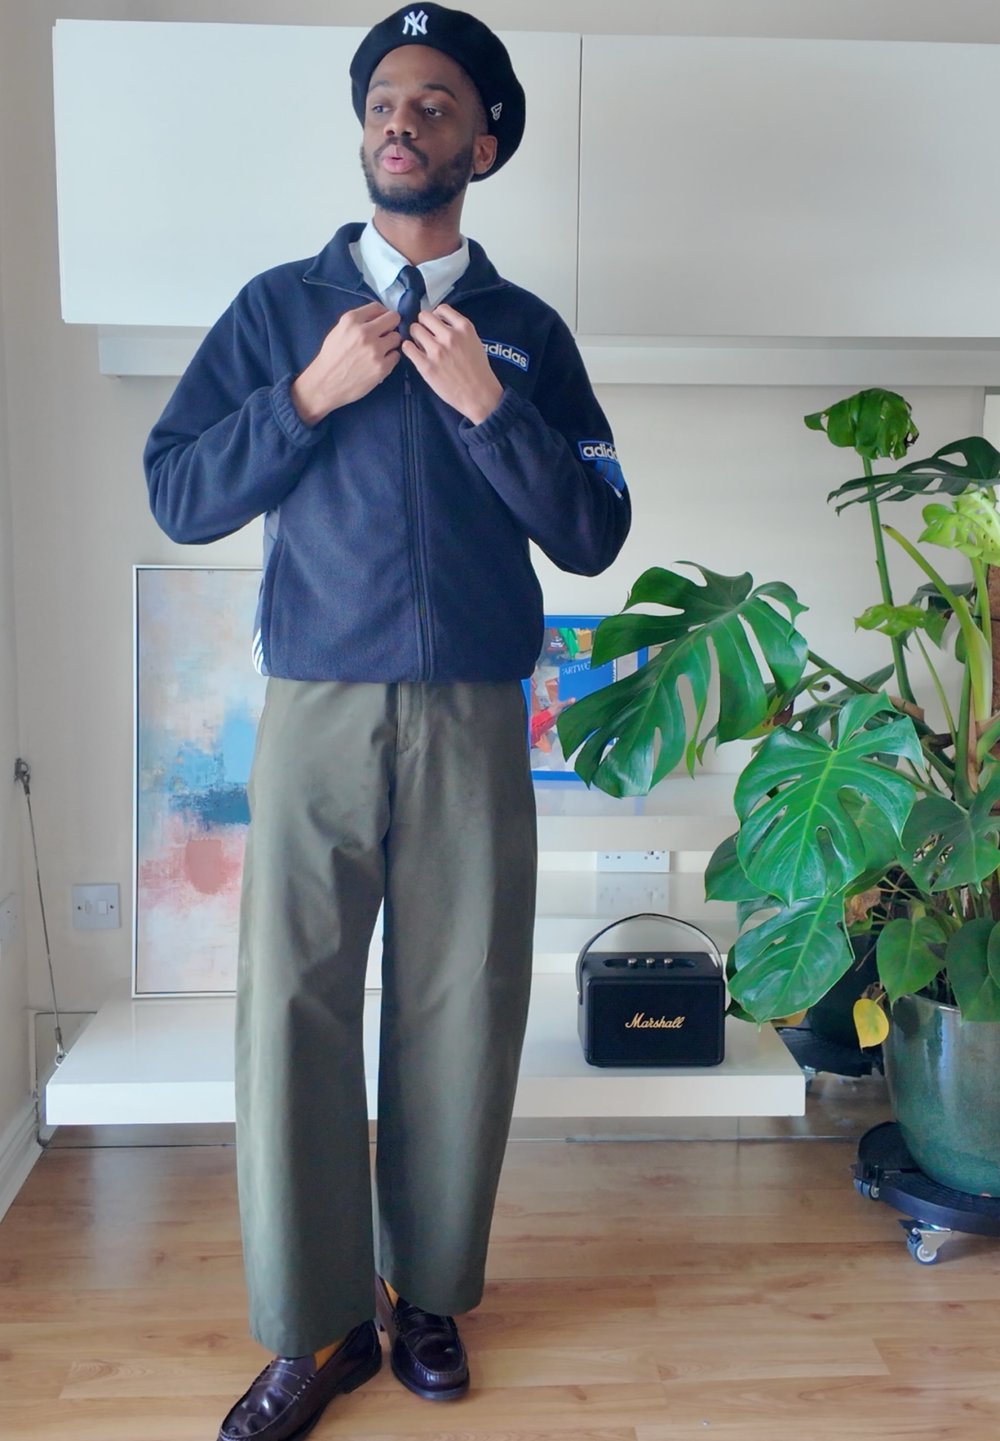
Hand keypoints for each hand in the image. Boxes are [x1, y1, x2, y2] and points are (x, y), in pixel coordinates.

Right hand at [291, 302, 401, 424]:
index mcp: (351, 320)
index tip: (382, 321)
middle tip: (386, 335)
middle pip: (393, 318)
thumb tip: (379, 317)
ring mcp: (375, 350)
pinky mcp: (382, 367)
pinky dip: (390, 359)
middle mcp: (364, 332)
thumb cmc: (331, 357)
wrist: (325, 384)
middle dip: (391, 326)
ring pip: (397, 338)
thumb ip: (358, 321)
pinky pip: (396, 355)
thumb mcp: (338, 330)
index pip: (378, 307)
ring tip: (380, 351)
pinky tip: (379, 362)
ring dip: (391, 343)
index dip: (382, 314)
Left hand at [402, 304, 503, 423]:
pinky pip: (408, 347)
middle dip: (423, 324)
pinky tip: (414, 353)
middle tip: (426, 335)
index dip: (435, 316)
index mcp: (464, 327)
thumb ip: (458, 330)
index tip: (435, 325)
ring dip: (415, 336)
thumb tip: (439, 323)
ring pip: (414, 329)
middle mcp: (450, 335)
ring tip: (420, 346)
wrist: (479, 395)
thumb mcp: (474, 341)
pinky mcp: (426, 366)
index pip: (441, 309)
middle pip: (424, 316)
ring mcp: (437, 350)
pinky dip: (409, 348)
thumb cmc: (478, 371)